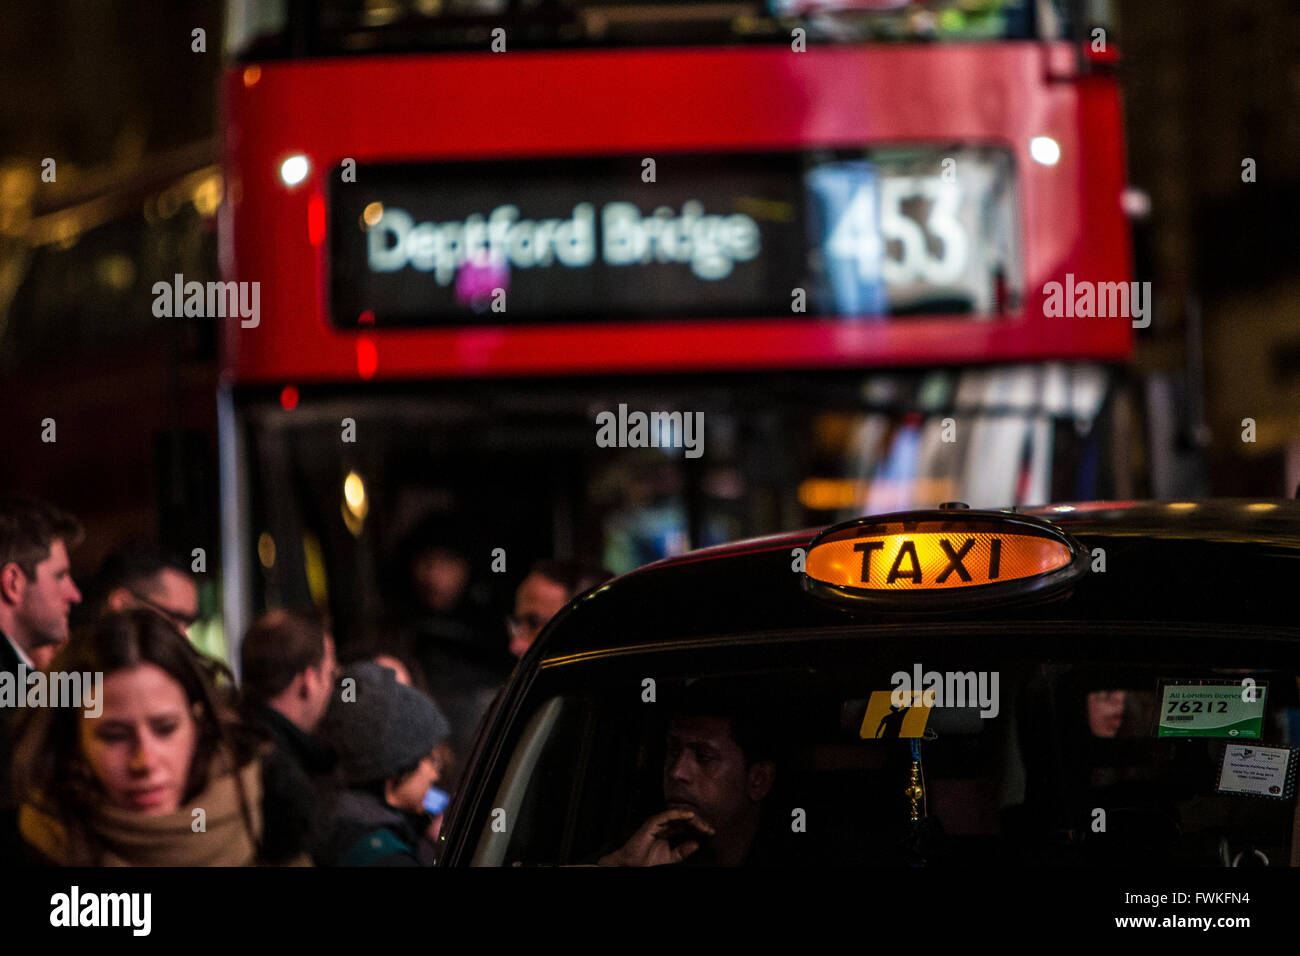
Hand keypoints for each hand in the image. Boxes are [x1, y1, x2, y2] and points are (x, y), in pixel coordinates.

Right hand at [598, 809, 713, 866]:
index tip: (711, 833)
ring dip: (691, 819)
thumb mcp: (671, 857)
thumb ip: (683, 851)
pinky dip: (678, 814)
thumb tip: (697, 844)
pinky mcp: (652, 823)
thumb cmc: (648, 860)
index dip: (699, 828)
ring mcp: (658, 823)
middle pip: (685, 819)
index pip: (687, 825)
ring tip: (702, 824)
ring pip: (678, 816)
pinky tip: (689, 816)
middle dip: (698, 823)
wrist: (633, 865)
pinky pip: (666, 815)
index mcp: (669, 830)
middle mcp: (664, 825)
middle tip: (709, 829)